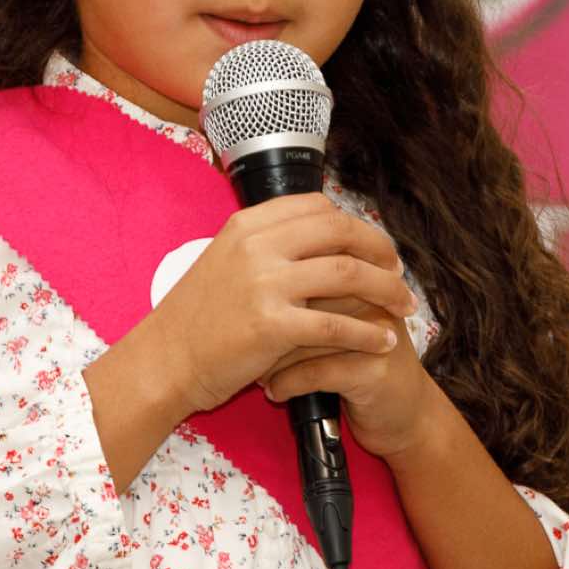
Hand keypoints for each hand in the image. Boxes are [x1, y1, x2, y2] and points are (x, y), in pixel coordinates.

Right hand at [146, 193, 416, 416]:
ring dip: (386, 289)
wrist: (164, 361)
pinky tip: (382, 340)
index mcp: (247, 226)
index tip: (373, 246)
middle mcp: (257, 246)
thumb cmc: (195, 319)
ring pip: (348, 273)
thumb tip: (318, 238)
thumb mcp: (224, 260)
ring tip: (404, 307)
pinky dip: (367, 332)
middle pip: (341, 232)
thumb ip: (266, 246)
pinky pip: (337, 324)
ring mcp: (264, 284)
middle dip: (380, 251)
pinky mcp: (272, 326)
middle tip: (399, 272)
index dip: (355, 225)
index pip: (318, 207)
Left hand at [258, 294, 445, 461]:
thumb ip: (309, 299)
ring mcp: (374, 333)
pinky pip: (314, 371)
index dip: (270, 294)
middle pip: (303, 299)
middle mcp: (370, 299)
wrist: (406, 416)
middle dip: (266, 326)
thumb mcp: (339, 324)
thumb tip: (249, 288)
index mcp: (360, 279)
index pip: (306, 269)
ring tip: (255, 372)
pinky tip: (274, 392)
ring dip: (271, 359)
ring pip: (305, 336)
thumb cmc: (360, 366)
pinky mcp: (372, 370)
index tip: (245, 316)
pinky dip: (286, 384)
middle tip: (244, 344)